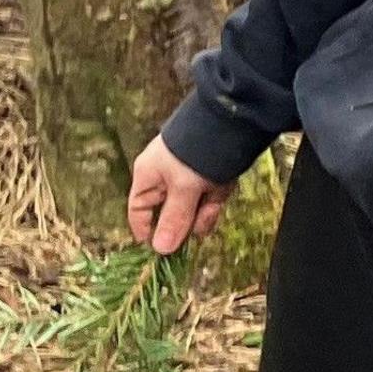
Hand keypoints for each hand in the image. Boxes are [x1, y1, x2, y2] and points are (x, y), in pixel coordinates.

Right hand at [125, 137, 231, 255]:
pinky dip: (217, 198)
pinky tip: (223, 189)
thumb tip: (160, 249)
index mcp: (149, 177)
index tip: (158, 248)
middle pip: (171, 212)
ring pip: (194, 207)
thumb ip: (174, 219)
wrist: (232, 122)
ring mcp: (190, 176)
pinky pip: (211, 196)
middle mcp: (166, 177)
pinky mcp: (212, 174)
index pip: (139, 209)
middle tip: (198, 221)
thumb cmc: (197, 153)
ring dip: (205, 210)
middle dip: (186, 220)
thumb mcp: (183, 188)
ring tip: (213, 200)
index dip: (146, 229)